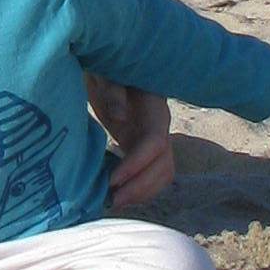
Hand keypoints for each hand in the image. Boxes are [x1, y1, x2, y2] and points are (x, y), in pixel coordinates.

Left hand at [88, 77, 174, 209]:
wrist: (106, 67)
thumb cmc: (105, 67)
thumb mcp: (107, 74)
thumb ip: (113, 91)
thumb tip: (120, 117)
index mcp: (153, 108)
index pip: (155, 143)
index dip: (137, 165)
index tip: (113, 181)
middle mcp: (159, 126)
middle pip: (164, 164)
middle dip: (142, 187)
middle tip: (114, 201)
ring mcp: (153, 136)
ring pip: (162, 172)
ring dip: (143, 192)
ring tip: (117, 202)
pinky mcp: (142, 144)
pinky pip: (151, 172)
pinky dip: (140, 188)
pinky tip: (120, 195)